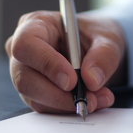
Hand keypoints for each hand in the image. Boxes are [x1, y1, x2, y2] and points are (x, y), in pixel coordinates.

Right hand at [5, 11, 126, 113]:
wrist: (97, 50)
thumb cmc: (95, 36)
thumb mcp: (107, 38)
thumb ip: (103, 55)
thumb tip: (91, 80)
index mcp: (35, 24)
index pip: (26, 44)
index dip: (46, 64)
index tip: (72, 80)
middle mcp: (24, 50)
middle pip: (25, 78)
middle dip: (58, 94)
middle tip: (89, 99)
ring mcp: (25, 73)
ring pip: (34, 97)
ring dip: (67, 104)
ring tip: (98, 99)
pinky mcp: (33, 92)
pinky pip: (45, 107)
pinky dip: (68, 108)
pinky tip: (91, 101)